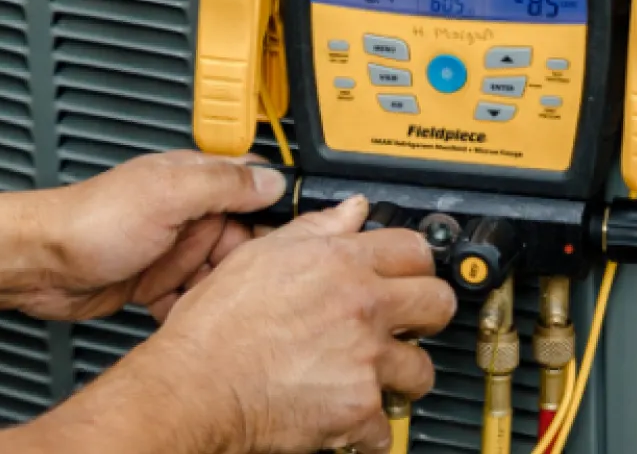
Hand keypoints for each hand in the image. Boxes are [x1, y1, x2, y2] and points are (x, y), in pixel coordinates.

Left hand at [9, 150, 286, 322]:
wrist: (39, 266)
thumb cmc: (88, 222)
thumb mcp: (166, 195)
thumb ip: (222, 184)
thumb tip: (273, 179)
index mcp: (194, 180)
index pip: (254, 190)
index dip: (272, 217)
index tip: (280, 244)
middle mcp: (186, 212)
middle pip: (242, 241)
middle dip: (237, 264)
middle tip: (222, 275)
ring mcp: (171, 247)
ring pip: (218, 275)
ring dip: (209, 290)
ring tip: (192, 294)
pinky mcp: (156, 280)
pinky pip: (190, 299)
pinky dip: (184, 308)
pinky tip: (171, 310)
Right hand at [132, 197, 457, 453]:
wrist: (197, 384)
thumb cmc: (214, 326)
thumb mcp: (258, 256)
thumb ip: (315, 229)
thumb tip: (350, 211)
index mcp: (339, 263)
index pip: (415, 248)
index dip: (413, 261)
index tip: (409, 273)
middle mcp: (361, 308)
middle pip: (439, 303)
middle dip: (426, 315)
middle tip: (407, 323)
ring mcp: (364, 360)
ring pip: (422, 370)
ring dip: (401, 375)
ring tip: (375, 375)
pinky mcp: (358, 409)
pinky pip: (386, 424)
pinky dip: (368, 425)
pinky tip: (346, 413)